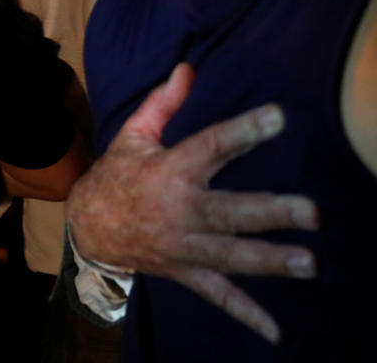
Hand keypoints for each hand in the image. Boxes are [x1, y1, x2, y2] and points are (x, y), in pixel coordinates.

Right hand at [67, 64, 318, 343]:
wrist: (89, 225)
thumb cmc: (118, 175)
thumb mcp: (133, 135)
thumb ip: (162, 103)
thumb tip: (187, 69)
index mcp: (169, 170)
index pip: (212, 146)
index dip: (244, 130)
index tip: (278, 117)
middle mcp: (178, 210)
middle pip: (230, 211)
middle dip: (270, 212)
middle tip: (309, 212)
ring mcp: (182, 245)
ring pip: (230, 255)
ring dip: (269, 260)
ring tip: (307, 262)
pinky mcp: (185, 271)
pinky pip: (217, 294)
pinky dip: (245, 313)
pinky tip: (274, 330)